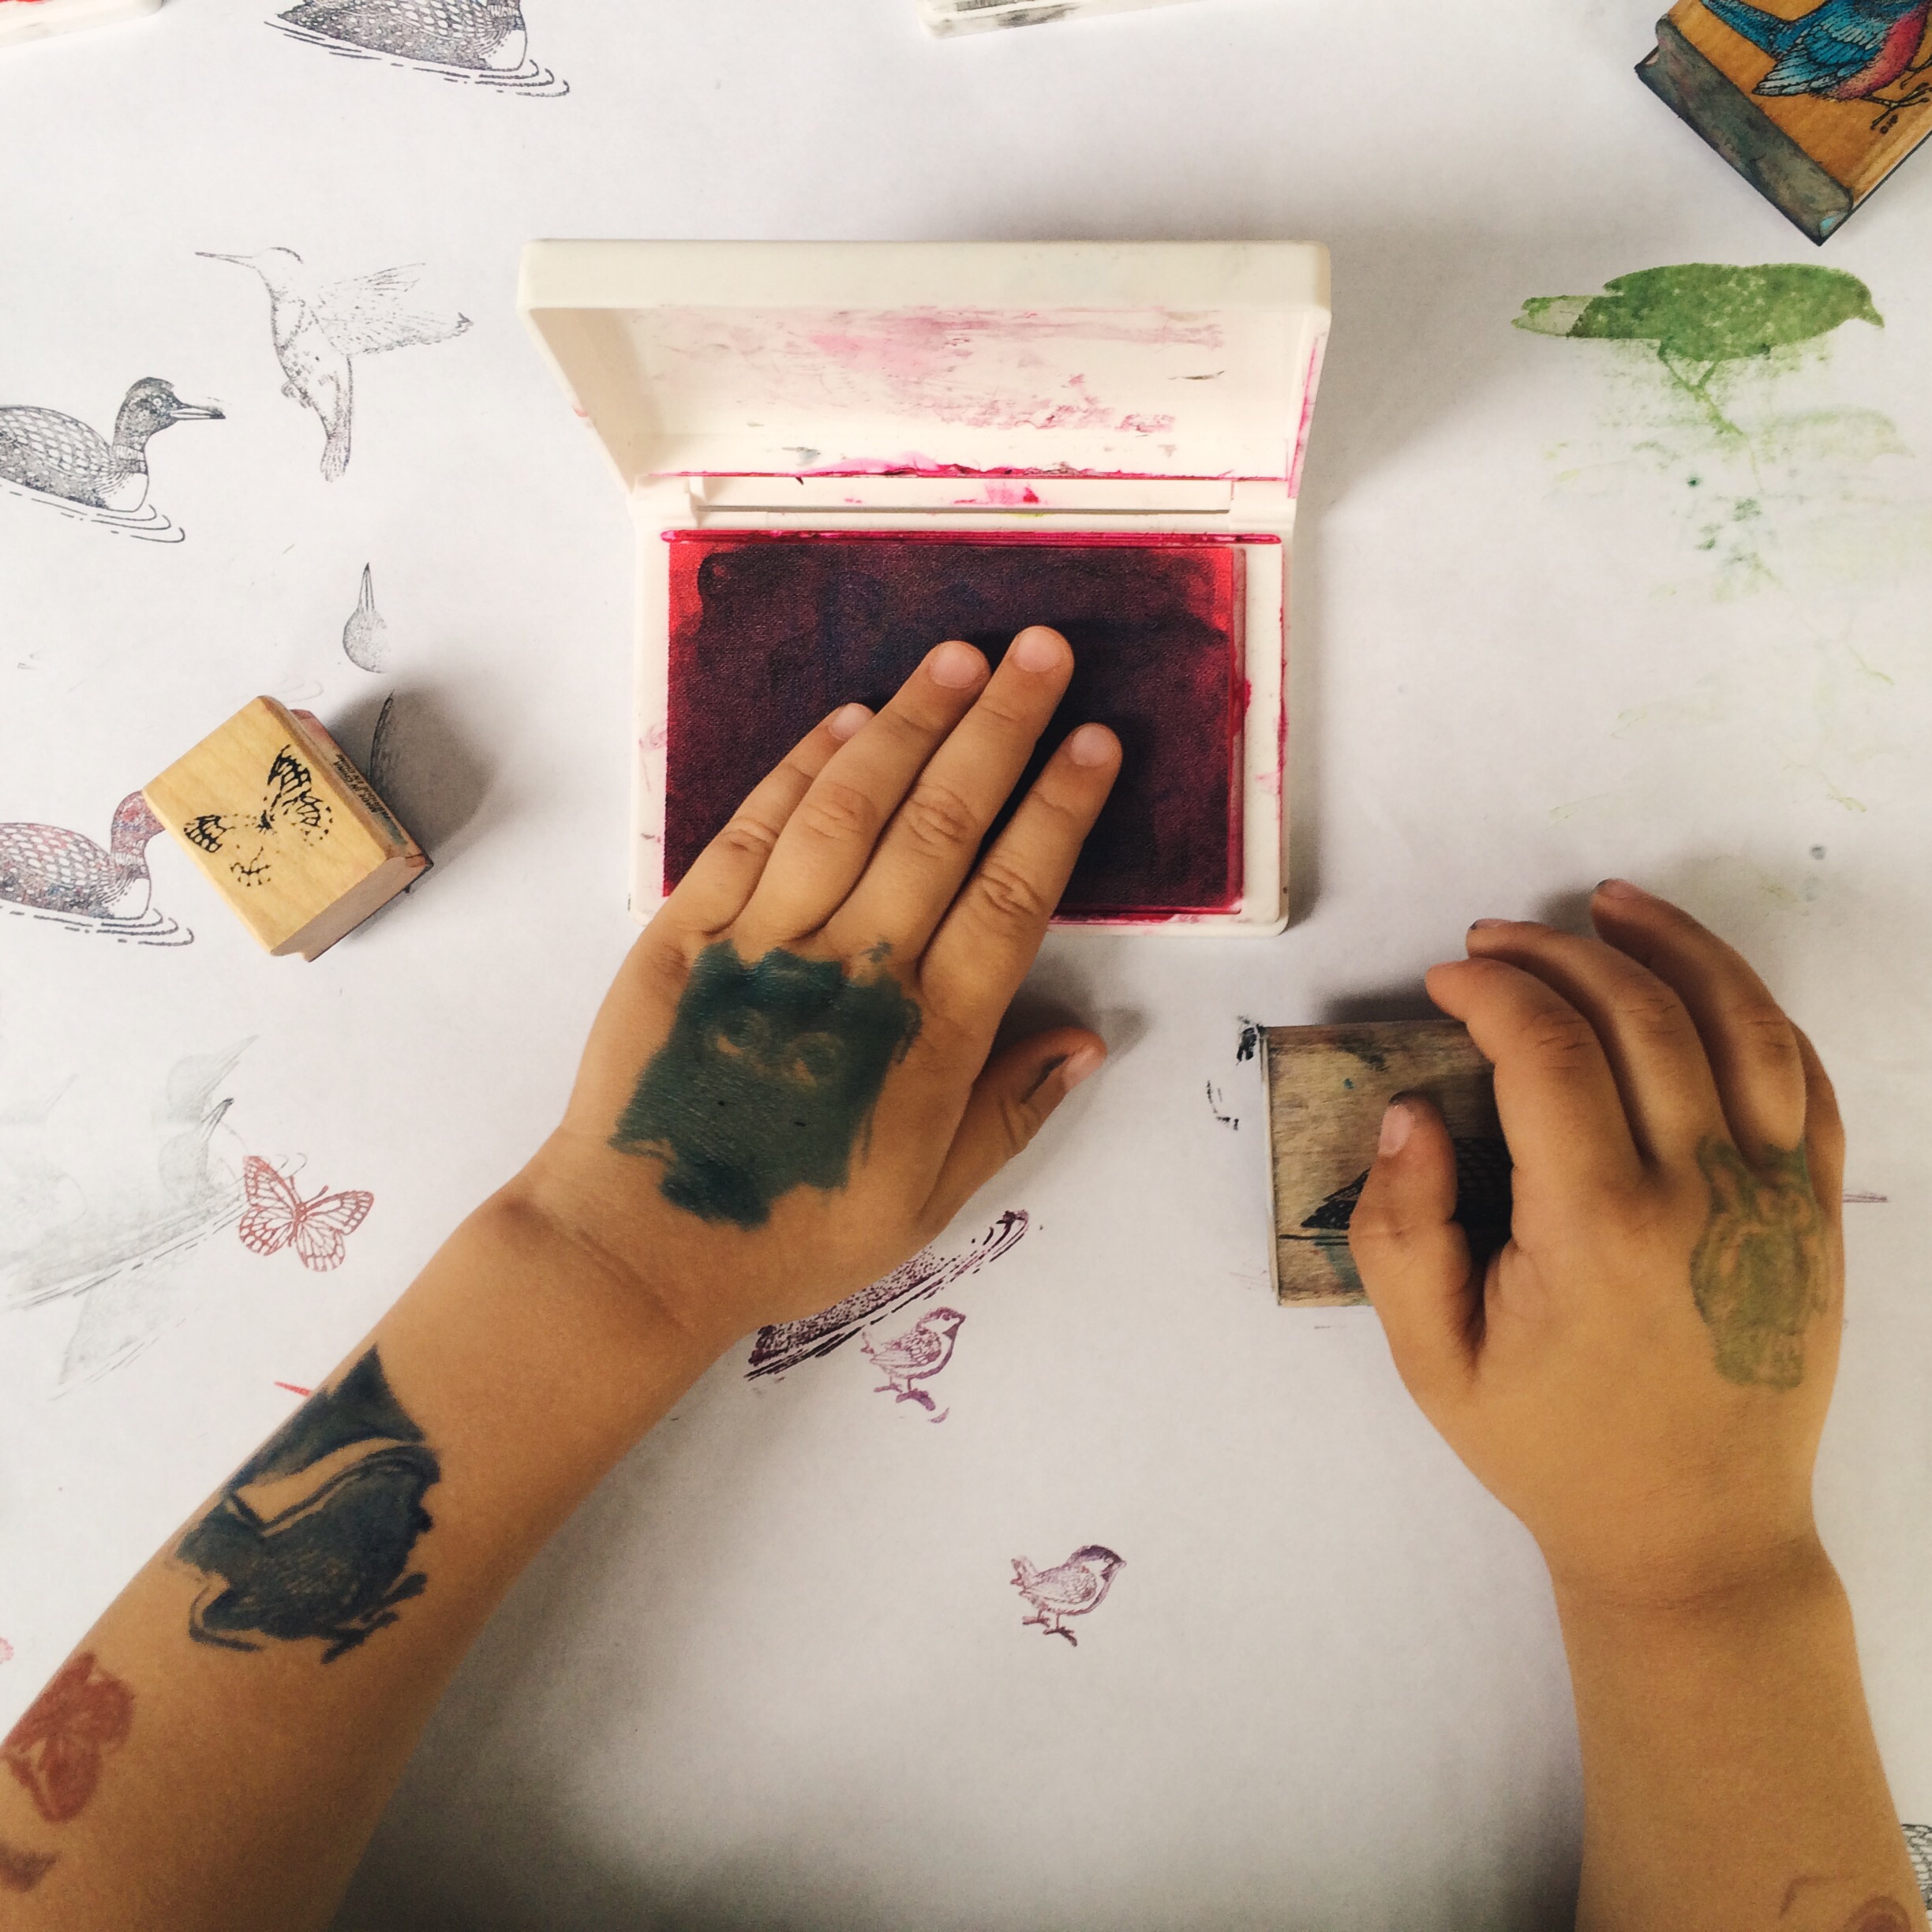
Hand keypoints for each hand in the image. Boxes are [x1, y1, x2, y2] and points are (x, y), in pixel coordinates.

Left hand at [516, 627, 1120, 1350]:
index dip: (1060, 809)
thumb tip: (1091, 1037)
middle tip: (1044, 651)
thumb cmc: (792, 1232)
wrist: (641, 1247)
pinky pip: (755, 830)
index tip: (1096, 740)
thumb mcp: (927, 1200)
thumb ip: (1010, 1111)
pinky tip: (850, 721)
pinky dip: (805, 767)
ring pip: (852, 805)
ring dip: (912, 722)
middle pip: (944, 823)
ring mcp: (765, 940)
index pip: (1013, 894)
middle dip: (1001, 727)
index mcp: (929, 1037)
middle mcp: (855, 969)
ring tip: (960, 654)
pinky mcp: (688, 931)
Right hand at [1348, 881, 1844, 1608]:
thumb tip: (1409, 1112)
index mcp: (1598, 1227)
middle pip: (1641, 1014)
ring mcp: (1776, 1200)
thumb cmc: (1553, 1450)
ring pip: (1744, 1023)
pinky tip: (1705, 986)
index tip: (1451, 981)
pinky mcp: (1819, 1216)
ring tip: (1611, 906)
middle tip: (1497, 941)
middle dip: (1558, 952)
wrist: (1694, 1536)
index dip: (1493, 990)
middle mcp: (1702, 1195)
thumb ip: (1401, 1233)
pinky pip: (1807, 1082)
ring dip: (1675, 946)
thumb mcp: (1434, 1363)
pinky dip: (1758, 1013)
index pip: (1548, 1051)